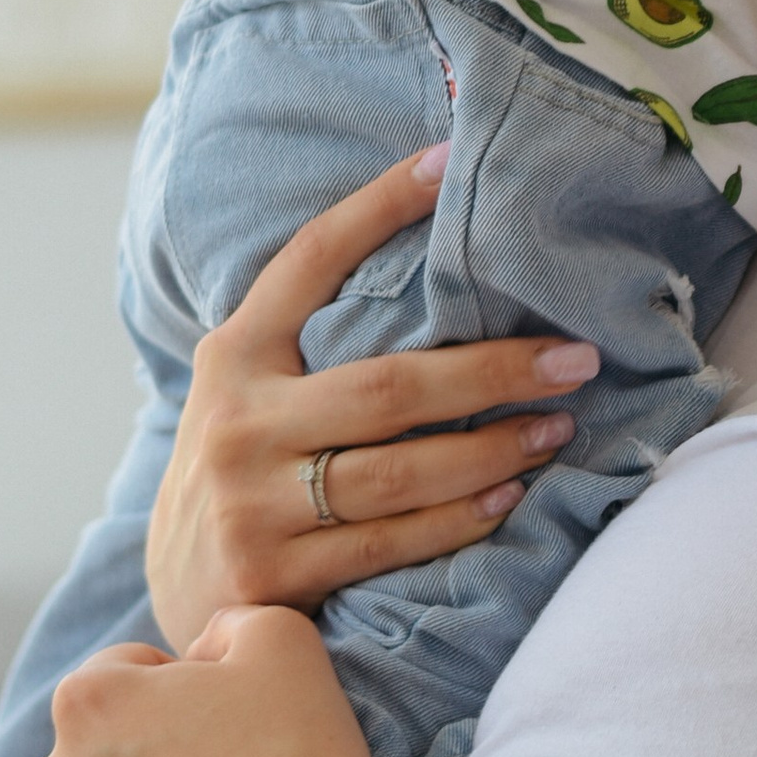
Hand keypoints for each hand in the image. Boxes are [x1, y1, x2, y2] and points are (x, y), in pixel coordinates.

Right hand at [145, 145, 597, 648]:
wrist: (180, 595)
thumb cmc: (247, 473)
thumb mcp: (250, 394)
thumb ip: (312, 345)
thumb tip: (438, 267)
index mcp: (234, 356)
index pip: (309, 260)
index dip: (378, 206)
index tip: (452, 161)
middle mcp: (236, 423)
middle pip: (387, 386)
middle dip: (494, 370)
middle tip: (576, 358)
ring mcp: (250, 504)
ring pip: (400, 471)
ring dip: (494, 448)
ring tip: (558, 427)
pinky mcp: (273, 576)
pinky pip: (391, 542)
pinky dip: (460, 517)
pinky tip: (510, 494)